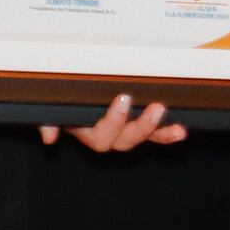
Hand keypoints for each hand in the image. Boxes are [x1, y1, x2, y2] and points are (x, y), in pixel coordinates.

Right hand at [40, 94, 186, 152]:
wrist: (69, 88)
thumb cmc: (61, 95)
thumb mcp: (50, 106)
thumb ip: (48, 120)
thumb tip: (49, 137)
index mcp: (87, 131)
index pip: (100, 138)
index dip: (114, 122)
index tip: (123, 99)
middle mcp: (108, 135)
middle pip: (125, 141)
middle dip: (142, 126)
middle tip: (156, 108)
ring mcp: (126, 131)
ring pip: (143, 138)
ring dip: (159, 132)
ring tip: (175, 125)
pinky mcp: (141, 126)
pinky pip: (155, 134)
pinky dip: (167, 134)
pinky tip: (181, 132)